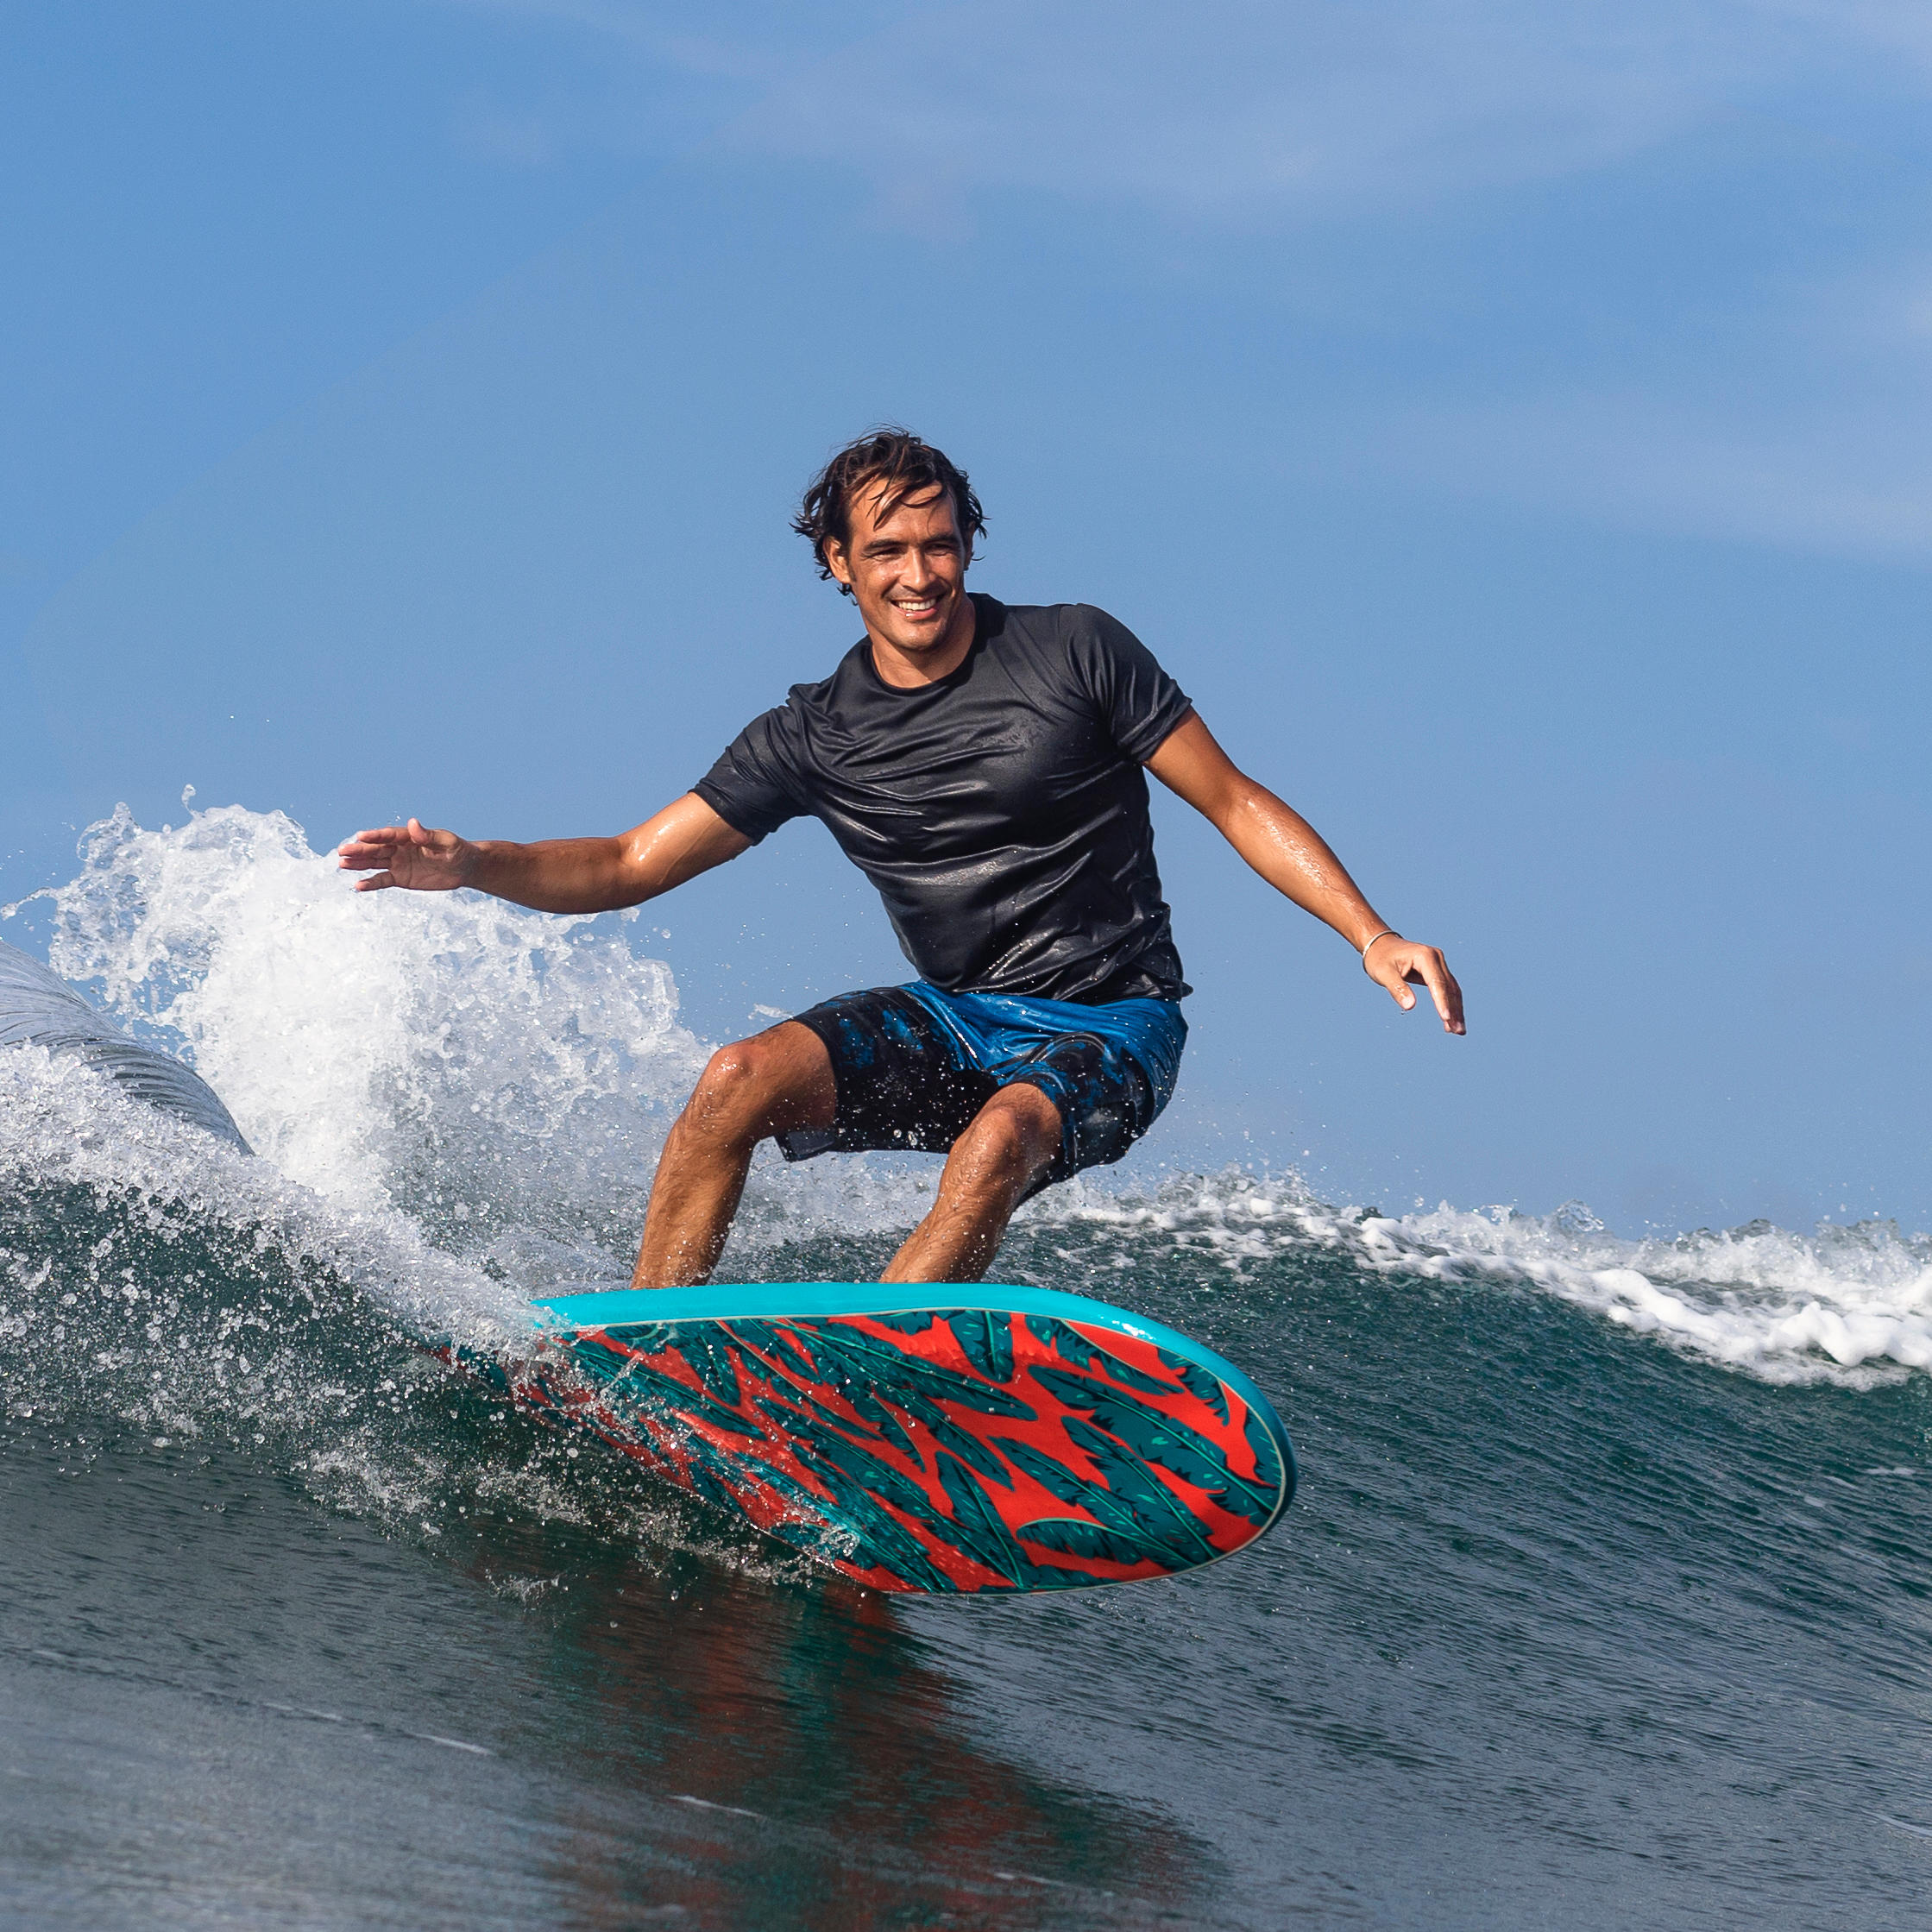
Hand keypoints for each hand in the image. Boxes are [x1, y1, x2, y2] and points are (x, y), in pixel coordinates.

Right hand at [336, 818, 474, 892]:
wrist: (464, 868)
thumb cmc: (458, 850)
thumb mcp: (447, 843)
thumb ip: (428, 836)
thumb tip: (412, 823)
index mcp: (409, 837)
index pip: (388, 835)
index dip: (375, 836)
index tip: (360, 836)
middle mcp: (400, 849)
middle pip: (376, 849)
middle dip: (360, 850)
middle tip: (342, 851)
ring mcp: (398, 863)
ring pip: (375, 863)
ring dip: (359, 864)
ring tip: (342, 864)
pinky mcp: (401, 878)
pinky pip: (383, 880)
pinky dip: (371, 883)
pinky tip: (358, 886)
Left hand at [1363, 934, 1464, 1033]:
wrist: (1380, 946)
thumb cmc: (1380, 959)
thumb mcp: (1384, 973)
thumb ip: (1397, 988)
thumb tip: (1410, 1006)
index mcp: (1424, 956)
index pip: (1437, 982)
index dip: (1442, 1001)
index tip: (1446, 1018)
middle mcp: (1436, 957)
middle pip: (1449, 987)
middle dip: (1454, 1010)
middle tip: (1457, 1031)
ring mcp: (1439, 963)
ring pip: (1452, 990)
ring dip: (1456, 1010)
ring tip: (1458, 1031)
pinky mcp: (1437, 971)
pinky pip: (1447, 989)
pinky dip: (1450, 1005)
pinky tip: (1451, 1021)